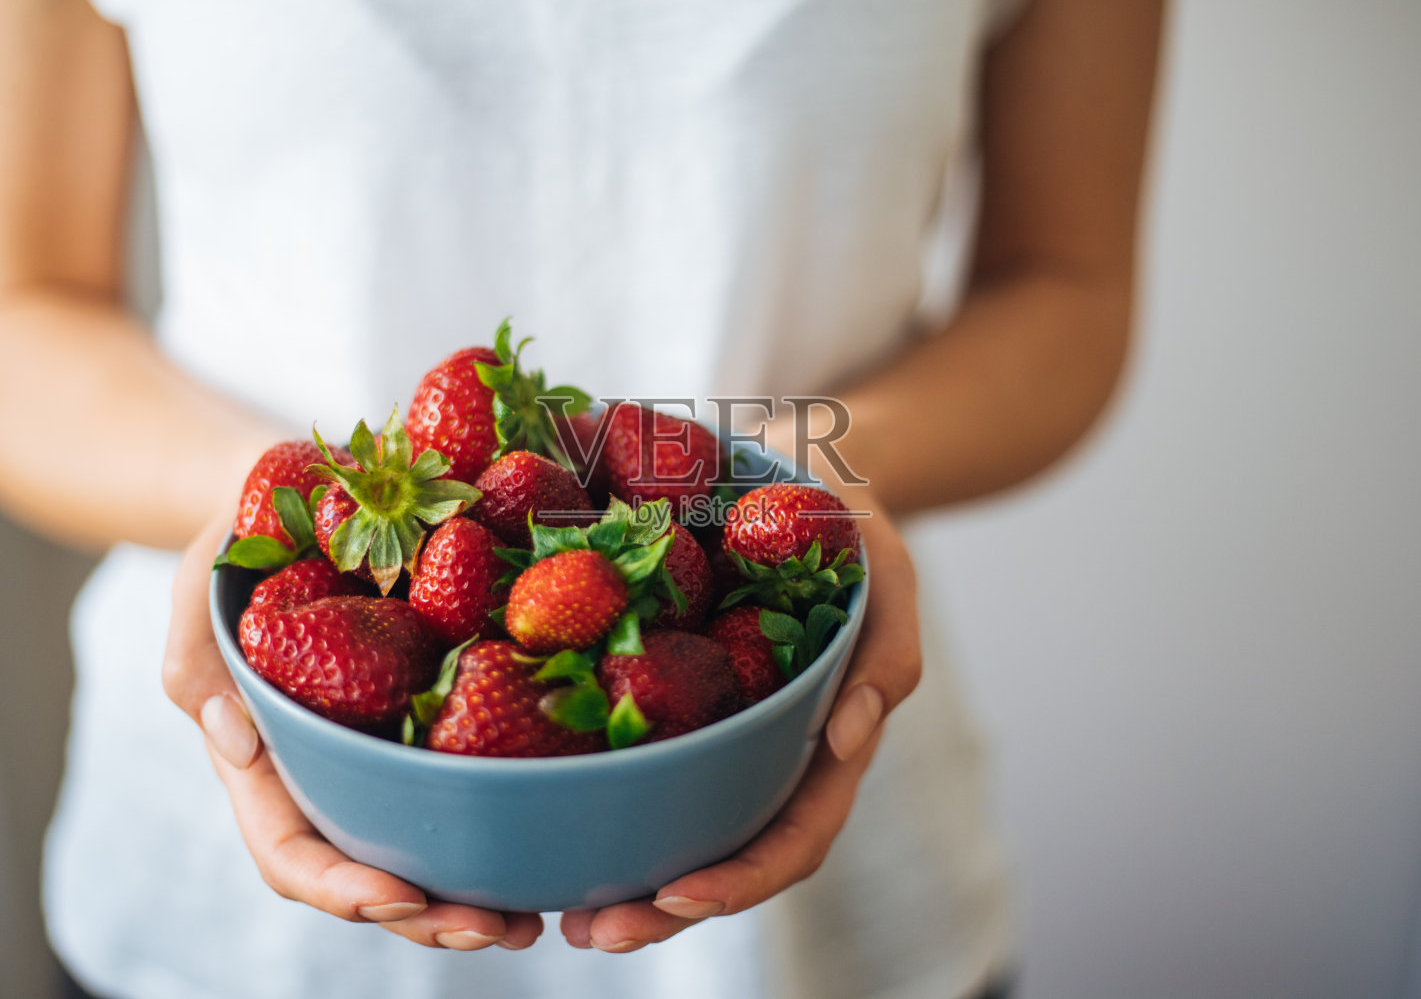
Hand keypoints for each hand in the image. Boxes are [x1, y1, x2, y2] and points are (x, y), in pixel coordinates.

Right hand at [162, 508, 544, 950]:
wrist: (303, 491)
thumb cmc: (241, 543)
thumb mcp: (202, 584)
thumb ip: (195, 656)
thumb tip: (237, 741)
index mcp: (268, 760)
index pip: (291, 851)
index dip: (340, 886)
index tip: (398, 896)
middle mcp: (331, 771)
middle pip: (370, 873)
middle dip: (428, 916)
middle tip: (496, 928)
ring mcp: (386, 749)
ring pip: (427, 845)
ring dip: (476, 893)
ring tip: (535, 918)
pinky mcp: (438, 714)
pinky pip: (475, 771)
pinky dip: (512, 812)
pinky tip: (563, 832)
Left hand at [561, 488, 920, 950]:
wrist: (791, 487)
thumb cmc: (847, 536)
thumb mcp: (888, 574)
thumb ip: (889, 652)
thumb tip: (851, 736)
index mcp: (825, 748)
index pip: (794, 836)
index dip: (742, 879)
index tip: (679, 894)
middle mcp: (766, 760)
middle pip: (722, 859)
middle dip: (661, 911)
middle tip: (591, 932)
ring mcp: (715, 739)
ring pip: (672, 830)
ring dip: (620, 880)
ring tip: (554, 913)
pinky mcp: (666, 708)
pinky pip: (629, 760)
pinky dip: (590, 797)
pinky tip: (531, 809)